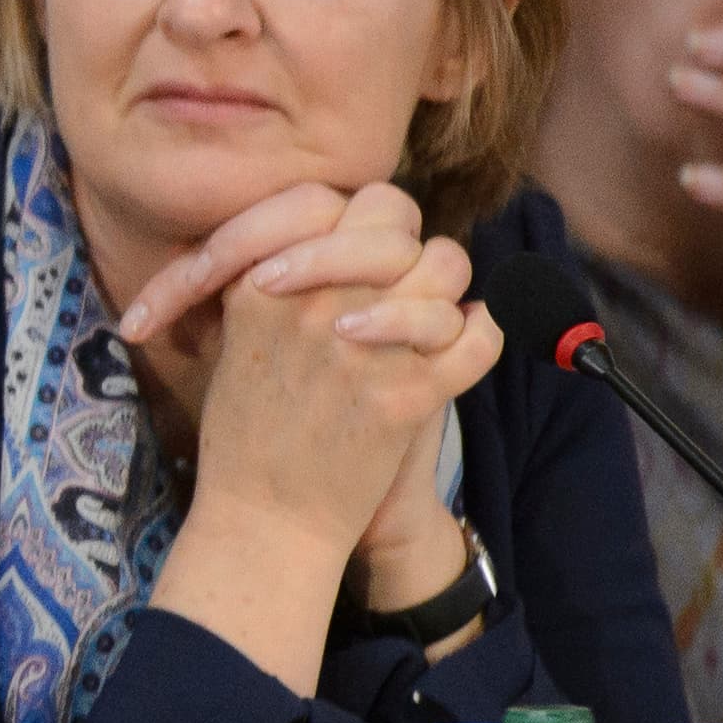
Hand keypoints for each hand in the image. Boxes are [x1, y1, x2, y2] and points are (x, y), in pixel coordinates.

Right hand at [137, 180, 500, 695]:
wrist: (266, 520)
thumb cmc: (248, 434)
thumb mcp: (237, 339)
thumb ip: (285, 281)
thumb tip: (347, 232)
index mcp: (265, 281)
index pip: (351, 203)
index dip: (375, 222)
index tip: (374, 251)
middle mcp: (314, 302)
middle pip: (402, 225)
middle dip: (413, 249)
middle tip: (406, 283)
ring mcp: (362, 346)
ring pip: (446, 270)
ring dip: (445, 292)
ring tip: (430, 322)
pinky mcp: (406, 394)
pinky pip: (478, 336)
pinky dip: (486, 334)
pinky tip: (470, 340)